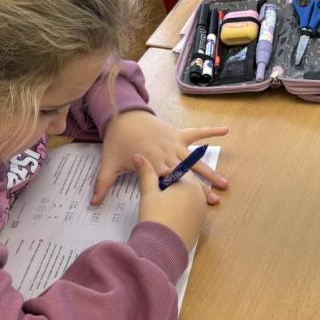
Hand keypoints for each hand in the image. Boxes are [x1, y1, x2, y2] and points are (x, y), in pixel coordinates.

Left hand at [93, 110, 228, 205]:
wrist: (122, 115)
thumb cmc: (117, 141)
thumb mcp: (109, 163)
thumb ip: (102, 184)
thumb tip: (93, 203)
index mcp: (153, 162)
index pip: (169, 181)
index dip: (181, 192)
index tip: (193, 204)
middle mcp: (167, 153)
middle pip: (187, 174)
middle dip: (202, 187)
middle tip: (215, 200)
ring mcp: (174, 143)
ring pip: (195, 160)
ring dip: (210, 171)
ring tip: (225, 183)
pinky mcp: (178, 134)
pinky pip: (197, 133)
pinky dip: (211, 131)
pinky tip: (226, 131)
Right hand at [134, 155, 208, 249]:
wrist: (162, 249)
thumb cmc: (155, 219)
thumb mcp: (148, 193)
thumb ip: (146, 172)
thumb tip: (138, 156)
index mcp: (189, 184)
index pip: (178, 170)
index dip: (164, 175)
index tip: (155, 183)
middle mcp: (199, 196)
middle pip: (186, 184)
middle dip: (172, 187)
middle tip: (157, 198)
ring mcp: (202, 211)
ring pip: (189, 198)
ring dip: (177, 199)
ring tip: (162, 209)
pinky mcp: (200, 224)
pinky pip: (191, 211)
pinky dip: (182, 211)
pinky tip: (169, 218)